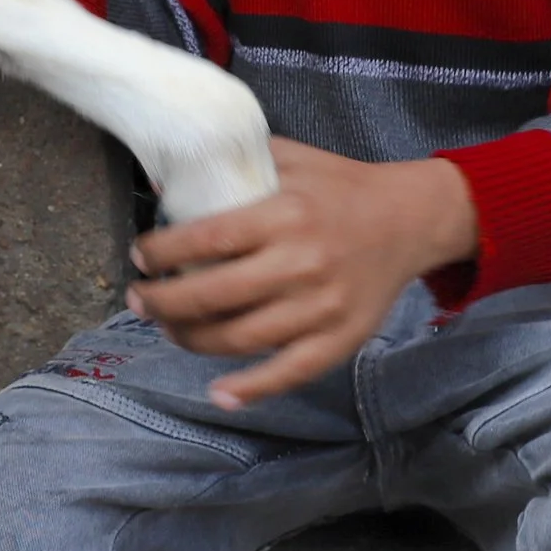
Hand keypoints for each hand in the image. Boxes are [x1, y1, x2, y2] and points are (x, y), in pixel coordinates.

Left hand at [128, 138, 478, 408]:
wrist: (411, 218)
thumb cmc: (342, 187)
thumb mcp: (292, 158)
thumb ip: (237, 163)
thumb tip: (168, 180)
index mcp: (286, 214)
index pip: (207, 240)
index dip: (163, 253)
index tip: (140, 257)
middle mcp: (302, 263)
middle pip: (214, 295)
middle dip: (163, 302)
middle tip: (138, 300)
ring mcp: (322, 307)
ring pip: (241, 338)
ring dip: (192, 340)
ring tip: (169, 329)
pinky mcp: (341, 339)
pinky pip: (289, 372)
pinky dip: (251, 389)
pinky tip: (219, 392)